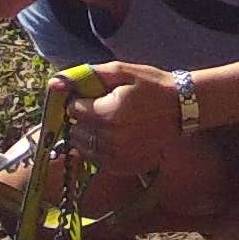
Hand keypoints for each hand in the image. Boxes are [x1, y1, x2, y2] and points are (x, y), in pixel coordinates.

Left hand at [60, 63, 187, 180]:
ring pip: (85, 147)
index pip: (73, 110)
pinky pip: (99, 160)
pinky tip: (116, 136)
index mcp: (107, 114)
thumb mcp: (122, 72)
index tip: (94, 97)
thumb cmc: (152, 86)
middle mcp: (110, 139)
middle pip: (77, 131)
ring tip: (109, 123)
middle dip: (83, 119)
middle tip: (102, 109)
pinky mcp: (124, 167)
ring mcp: (118, 156)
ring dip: (90, 135)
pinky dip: (101, 150)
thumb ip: (87, 76)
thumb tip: (54, 83)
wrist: (183, 109)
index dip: (80, 101)